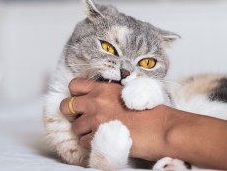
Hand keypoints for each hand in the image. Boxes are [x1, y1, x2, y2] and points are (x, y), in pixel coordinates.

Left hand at [59, 78, 174, 159]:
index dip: (75, 94)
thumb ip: (108, 95)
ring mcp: (96, 119)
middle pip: (65, 105)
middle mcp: (96, 101)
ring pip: (74, 127)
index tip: (80, 100)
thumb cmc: (149, 112)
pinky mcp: (98, 137)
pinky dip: (91, 143)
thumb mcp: (128, 93)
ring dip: (83, 131)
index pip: (75, 85)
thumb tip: (94, 101)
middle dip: (71, 113)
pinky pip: (83, 142)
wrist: (161, 128)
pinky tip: (104, 140)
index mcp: (104, 88)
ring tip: (98, 132)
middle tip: (83, 117)